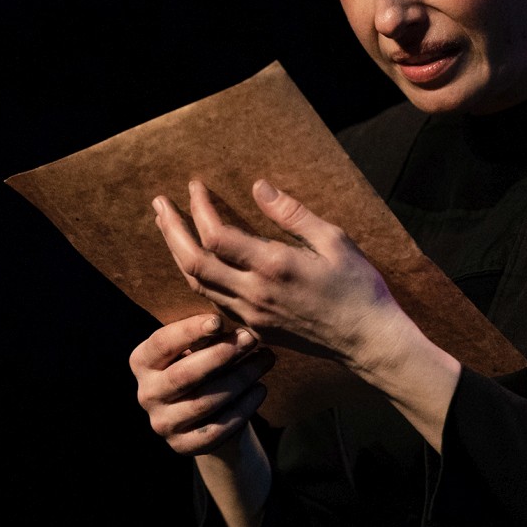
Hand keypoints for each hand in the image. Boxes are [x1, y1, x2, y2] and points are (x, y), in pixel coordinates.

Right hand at [129, 312, 274, 455]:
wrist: (208, 413)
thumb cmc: (204, 364)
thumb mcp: (199, 345)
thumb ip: (208, 333)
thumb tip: (235, 322)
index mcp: (143, 362)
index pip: (162, 343)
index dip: (189, 331)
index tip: (219, 321)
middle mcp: (146, 394)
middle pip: (184, 374)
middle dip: (222, 354)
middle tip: (251, 338)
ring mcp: (162, 424)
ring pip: (205, 401)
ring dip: (241, 378)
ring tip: (266, 360)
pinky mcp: (182, 446)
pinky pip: (217, 428)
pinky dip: (243, 407)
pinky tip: (260, 389)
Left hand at [151, 179, 406, 371]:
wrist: (367, 340)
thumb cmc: (358, 286)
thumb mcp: (334, 240)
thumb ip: (292, 214)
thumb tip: (259, 187)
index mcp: (273, 266)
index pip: (216, 235)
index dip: (199, 208)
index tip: (195, 186)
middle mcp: (254, 294)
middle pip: (193, 263)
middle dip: (171, 230)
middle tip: (159, 204)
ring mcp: (252, 316)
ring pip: (198, 285)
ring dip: (178, 253)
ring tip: (168, 227)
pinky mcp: (256, 330)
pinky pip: (214, 302)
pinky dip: (198, 277)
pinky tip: (196, 262)